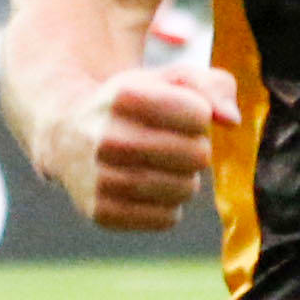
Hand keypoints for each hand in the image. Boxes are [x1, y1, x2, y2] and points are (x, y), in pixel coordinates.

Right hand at [56, 63, 238, 231]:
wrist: (68, 135)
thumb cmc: (133, 106)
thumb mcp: (167, 80)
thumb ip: (212, 87)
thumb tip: (231, 121)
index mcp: (124, 97)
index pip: (199, 115)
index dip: (196, 114)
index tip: (175, 113)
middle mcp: (106, 138)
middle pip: (197, 155)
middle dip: (195, 148)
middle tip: (172, 144)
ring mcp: (100, 179)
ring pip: (185, 189)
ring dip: (184, 178)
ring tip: (161, 165)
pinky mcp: (101, 213)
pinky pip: (167, 218)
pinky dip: (168, 205)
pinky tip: (148, 189)